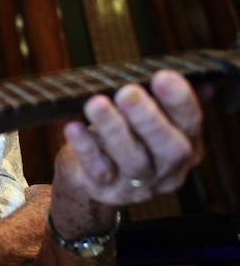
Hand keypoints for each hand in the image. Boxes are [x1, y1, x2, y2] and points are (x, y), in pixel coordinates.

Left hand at [50, 69, 202, 233]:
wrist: (93, 177)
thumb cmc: (126, 135)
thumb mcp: (149, 118)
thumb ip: (166, 99)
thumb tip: (191, 76)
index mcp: (186, 144)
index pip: (190, 122)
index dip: (180, 100)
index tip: (162, 76)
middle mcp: (167, 168)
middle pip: (168, 148)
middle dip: (148, 118)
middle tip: (127, 92)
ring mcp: (138, 184)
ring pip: (132, 160)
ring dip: (113, 129)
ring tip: (96, 104)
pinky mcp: (106, 189)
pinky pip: (97, 169)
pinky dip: (85, 147)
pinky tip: (73, 127)